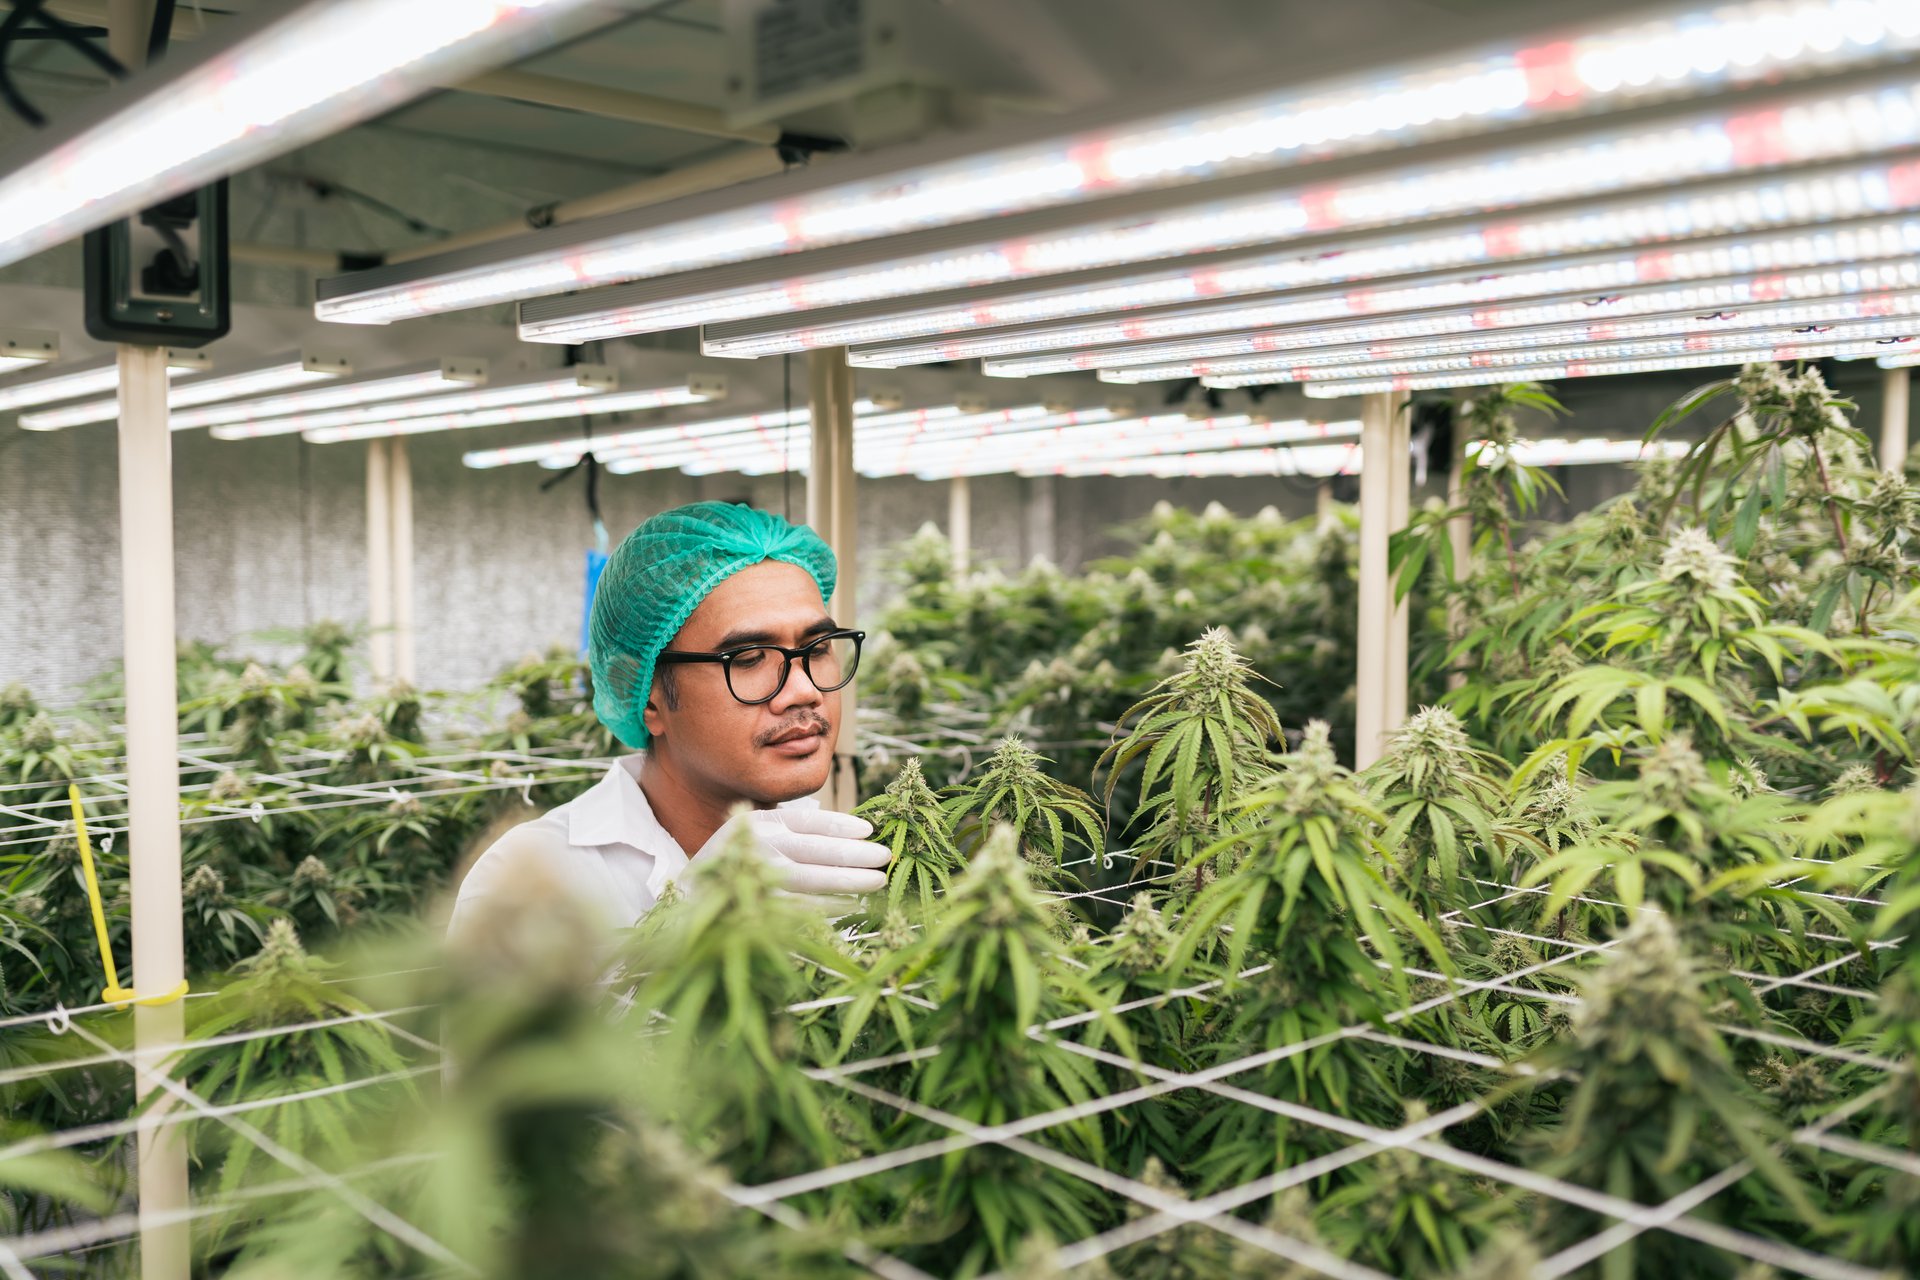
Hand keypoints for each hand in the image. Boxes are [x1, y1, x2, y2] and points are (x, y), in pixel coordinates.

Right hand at [697, 807, 890, 896]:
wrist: (689, 901)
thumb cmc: (738, 863)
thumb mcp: (759, 836)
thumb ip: (794, 832)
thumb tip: (852, 835)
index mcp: (759, 824)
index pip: (807, 821)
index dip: (840, 825)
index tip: (869, 830)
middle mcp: (756, 846)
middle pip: (813, 849)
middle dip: (853, 854)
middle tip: (885, 857)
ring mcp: (754, 877)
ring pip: (808, 878)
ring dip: (846, 880)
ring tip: (876, 881)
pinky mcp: (754, 907)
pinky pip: (797, 907)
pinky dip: (826, 906)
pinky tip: (850, 904)